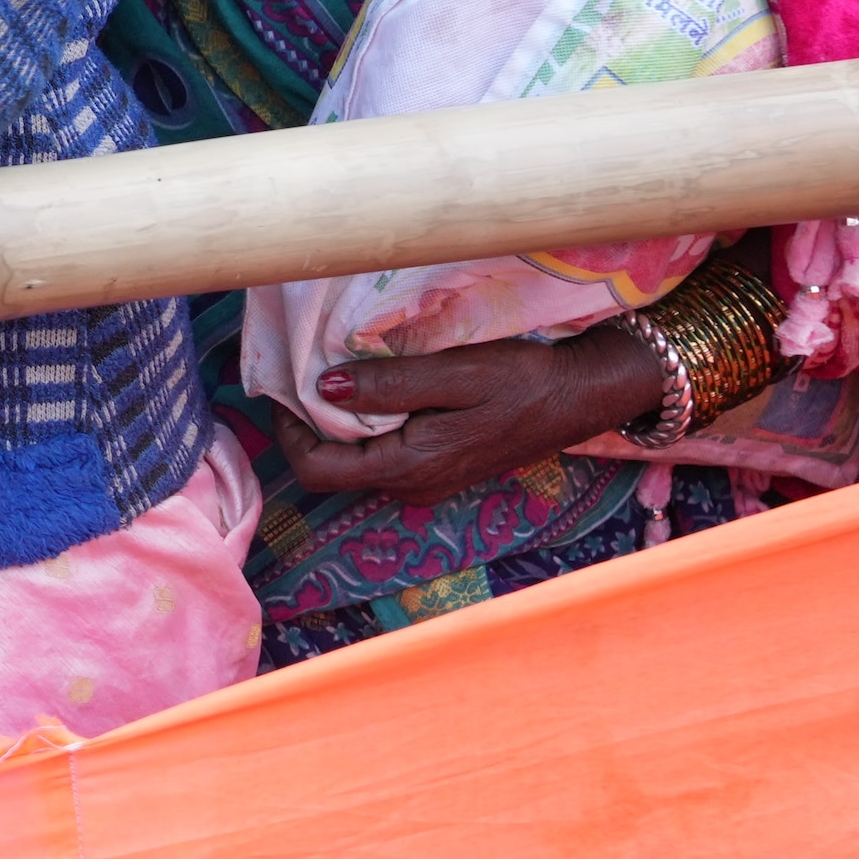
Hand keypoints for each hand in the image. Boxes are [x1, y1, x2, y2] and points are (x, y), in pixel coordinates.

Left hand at [279, 328, 671, 506]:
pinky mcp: (437, 468)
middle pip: (331, 467)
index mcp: (411, 467)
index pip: (318, 469)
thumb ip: (389, 385)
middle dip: (306, 426)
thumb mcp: (455, 373)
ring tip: (329, 376)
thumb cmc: (522, 381)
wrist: (578, 396)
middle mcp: (412, 485)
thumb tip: (323, 387)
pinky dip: (363, 426)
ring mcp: (426, 481)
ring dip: (334, 425)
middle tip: (298, 376)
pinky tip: (369, 391)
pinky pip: (382, 454)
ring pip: (355, 461)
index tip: (281, 389)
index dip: (287, 432)